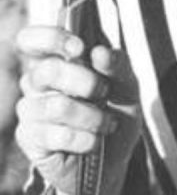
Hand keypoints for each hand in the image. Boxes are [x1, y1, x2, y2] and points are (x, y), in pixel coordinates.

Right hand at [15, 25, 141, 194]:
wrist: (116, 156)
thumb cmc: (118, 110)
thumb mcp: (128, 84)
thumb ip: (118, 65)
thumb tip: (100, 52)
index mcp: (60, 59)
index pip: (31, 39)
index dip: (51, 38)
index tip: (79, 47)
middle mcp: (38, 82)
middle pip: (47, 70)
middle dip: (85, 82)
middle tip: (104, 92)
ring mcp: (31, 110)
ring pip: (55, 105)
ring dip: (91, 116)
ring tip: (106, 124)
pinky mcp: (29, 139)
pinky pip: (54, 135)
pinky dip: (84, 138)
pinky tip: (93, 141)